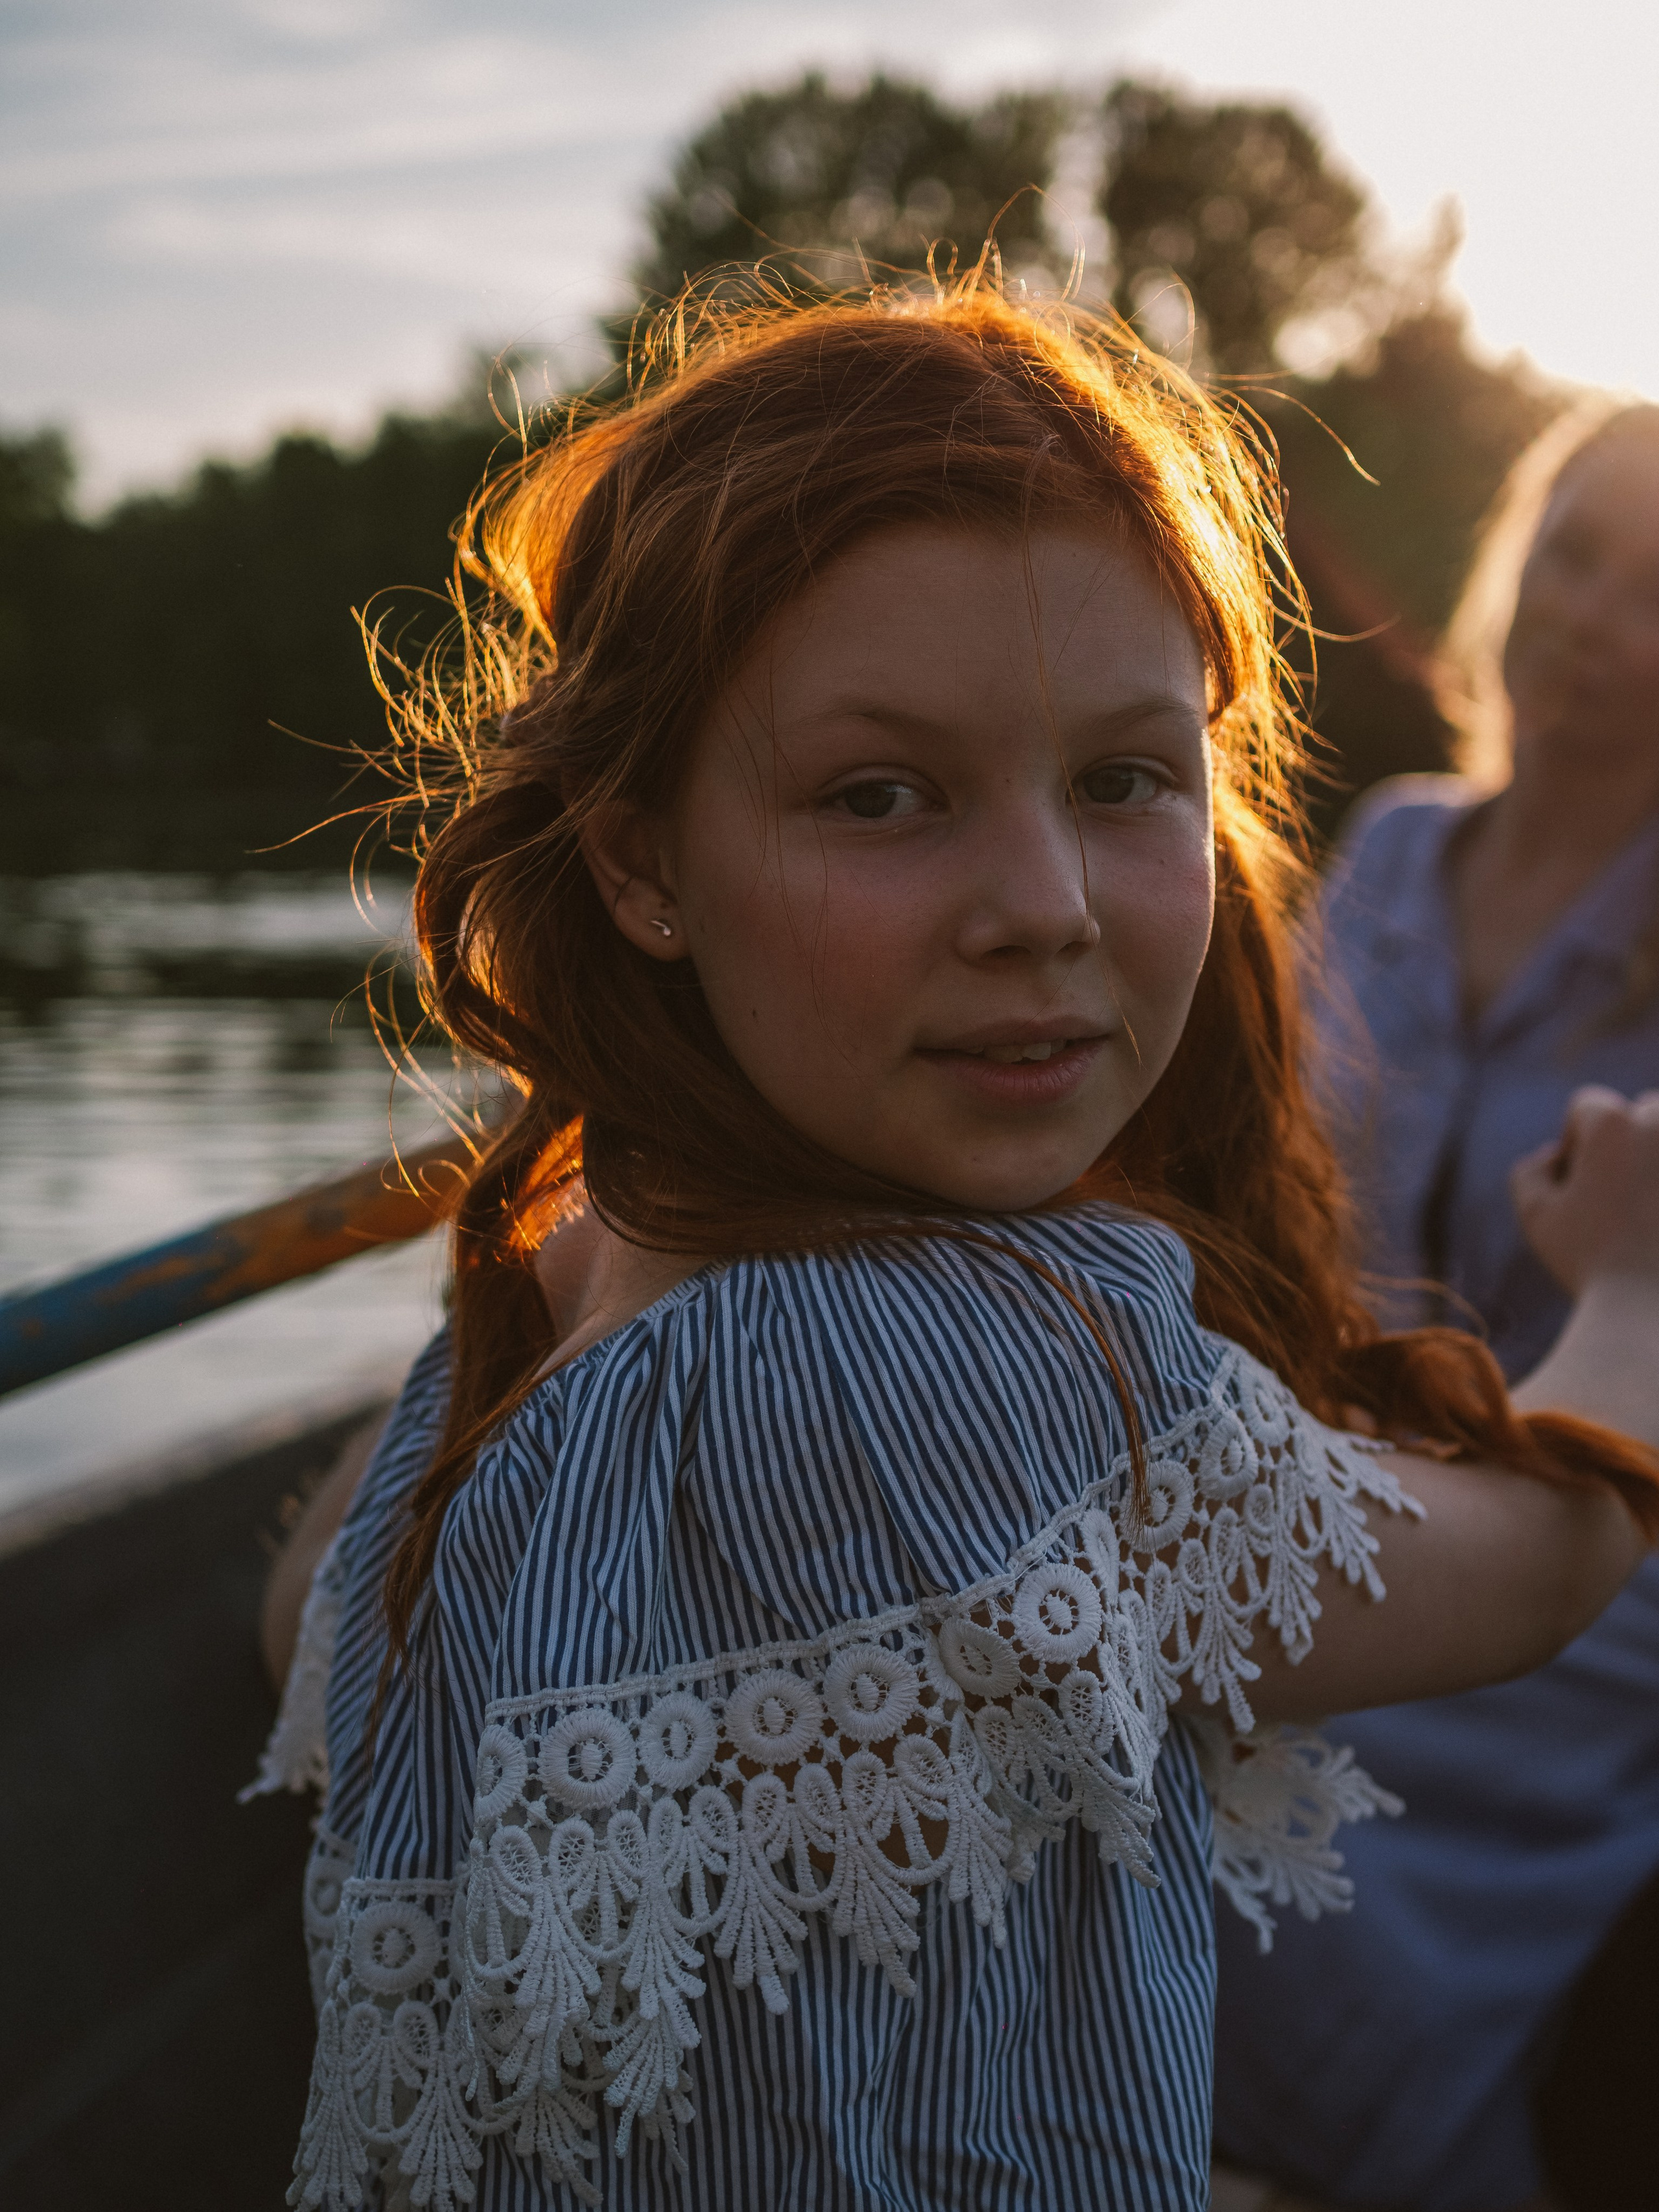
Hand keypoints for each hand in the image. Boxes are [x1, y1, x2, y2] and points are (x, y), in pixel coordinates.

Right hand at [1512, 1086, 1658, 1295]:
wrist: (1653, 1314)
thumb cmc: (1592, 1265)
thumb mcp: (1538, 1217)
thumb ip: (1532, 1172)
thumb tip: (1556, 1155)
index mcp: (1614, 1123)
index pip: (1589, 1108)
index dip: (1576, 1145)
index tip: (1582, 1190)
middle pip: (1644, 1111)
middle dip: (1630, 1145)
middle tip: (1621, 1199)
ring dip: (1656, 1164)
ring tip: (1647, 1211)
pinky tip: (1656, 1227)